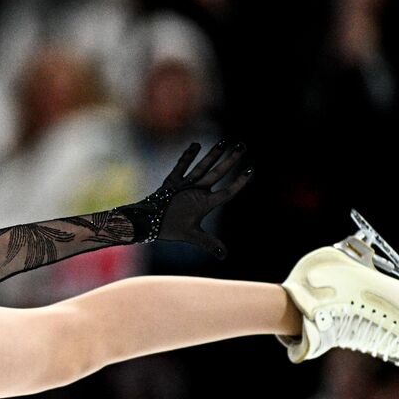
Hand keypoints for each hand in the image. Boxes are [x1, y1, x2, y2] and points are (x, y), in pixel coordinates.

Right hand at [133, 140, 253, 259]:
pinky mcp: (171, 183)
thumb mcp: (192, 236)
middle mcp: (198, 192)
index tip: (251, 170)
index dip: (239, 182)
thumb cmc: (170, 229)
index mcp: (205, 204)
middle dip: (230, 160)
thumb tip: (225, 256)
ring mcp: (185, 186)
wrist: (147, 225)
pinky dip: (187, 158)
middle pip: (218, 174)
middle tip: (242, 146)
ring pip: (202, 167)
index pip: (227, 192)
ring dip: (212, 155)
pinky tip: (196, 146)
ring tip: (224, 142)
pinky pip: (180, 168)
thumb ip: (208, 243)